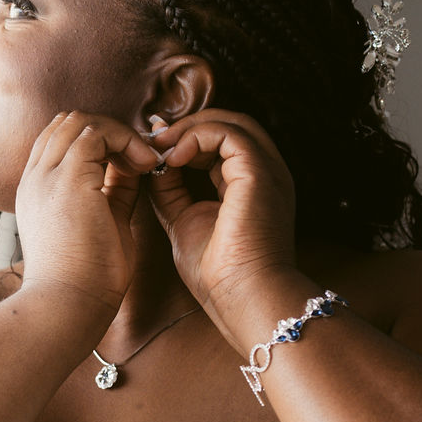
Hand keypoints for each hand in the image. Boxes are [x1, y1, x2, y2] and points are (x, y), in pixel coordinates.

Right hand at [16, 111, 163, 323]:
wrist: (69, 304)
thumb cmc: (87, 279)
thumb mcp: (102, 222)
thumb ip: (113, 191)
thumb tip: (134, 167)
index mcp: (38, 191)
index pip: (62, 142)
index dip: (100, 142)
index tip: (132, 164)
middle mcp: (35, 177)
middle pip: (68, 123)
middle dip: (110, 131)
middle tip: (142, 158)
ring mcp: (46, 175)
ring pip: (80, 121)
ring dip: (119, 133)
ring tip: (146, 161)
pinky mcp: (65, 178)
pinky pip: (96, 133)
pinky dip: (126, 141)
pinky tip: (145, 165)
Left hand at [145, 110, 298, 344]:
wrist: (243, 298)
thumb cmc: (220, 275)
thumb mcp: (185, 222)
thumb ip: (172, 193)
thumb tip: (154, 166)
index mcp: (253, 186)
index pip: (223, 143)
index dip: (189, 138)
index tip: (156, 146)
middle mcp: (266, 173)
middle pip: (230, 125)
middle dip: (188, 126)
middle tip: (154, 139)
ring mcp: (268, 171)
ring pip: (231, 123)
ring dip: (190, 129)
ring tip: (160, 147)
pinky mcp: (258, 173)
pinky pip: (228, 134)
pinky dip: (197, 137)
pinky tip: (174, 158)